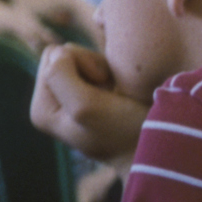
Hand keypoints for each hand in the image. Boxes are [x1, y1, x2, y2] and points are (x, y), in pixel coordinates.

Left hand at [32, 44, 148, 161]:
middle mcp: (51, 104)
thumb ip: (61, 76)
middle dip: (91, 65)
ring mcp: (70, 99)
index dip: (82, 63)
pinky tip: (119, 93)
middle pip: (63, 54)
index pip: (52, 56)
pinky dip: (111, 73)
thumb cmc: (124, 130)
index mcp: (42, 110)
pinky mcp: (91, 95)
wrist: (159, 149)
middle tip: (110, 90)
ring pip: (80, 57)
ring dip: (103, 70)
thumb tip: (59, 52)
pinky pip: (95, 64)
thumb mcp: (85, 106)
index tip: (102, 89)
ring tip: (116, 94)